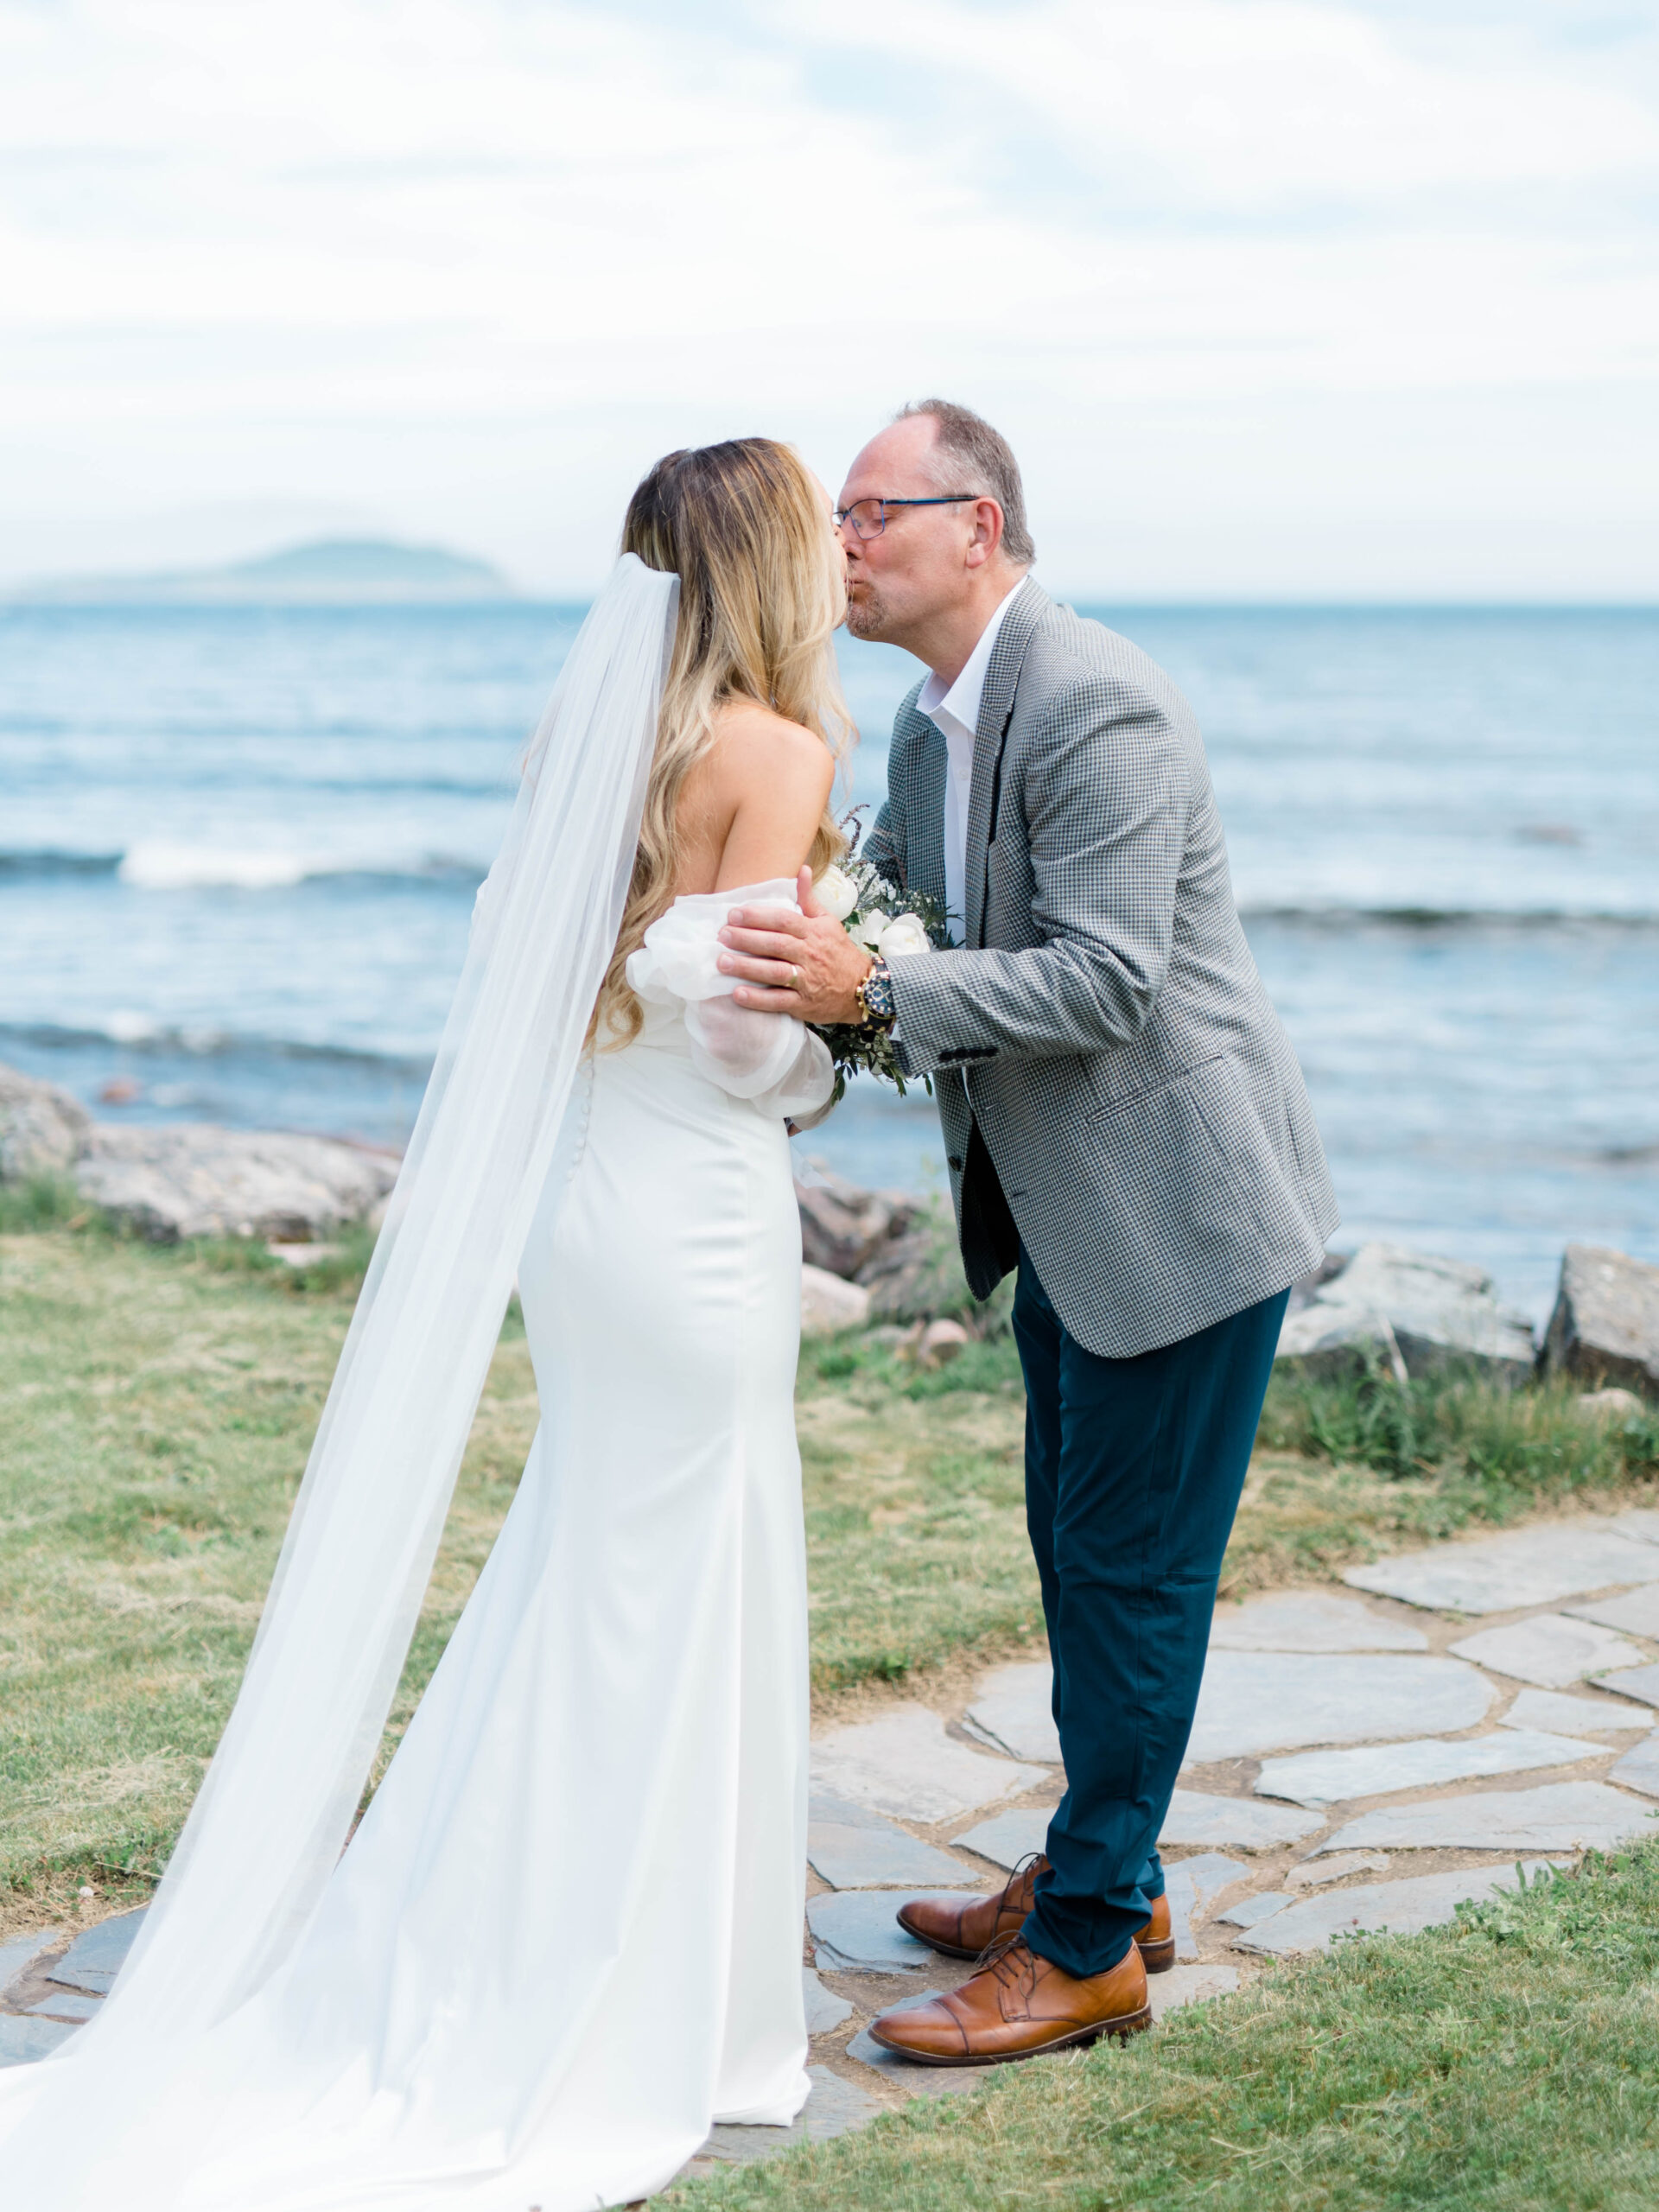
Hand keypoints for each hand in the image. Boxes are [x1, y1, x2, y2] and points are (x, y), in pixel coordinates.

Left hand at [718, 866, 871, 1024]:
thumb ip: (809, 899)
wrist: (864, 988)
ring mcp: (807, 980)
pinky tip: (738, 994)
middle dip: (746, 939)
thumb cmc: (839, 952)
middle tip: (722, 936)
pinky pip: (779, 1001)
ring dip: (747, 968)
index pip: (783, 921)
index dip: (758, 917)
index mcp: (813, 933)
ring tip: (722, 962)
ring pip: (774, 972)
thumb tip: (802, 869)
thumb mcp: (828, 922)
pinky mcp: (803, 1004)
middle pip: (775, 944)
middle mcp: (810, 955)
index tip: (734, 914)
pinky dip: (758, 999)